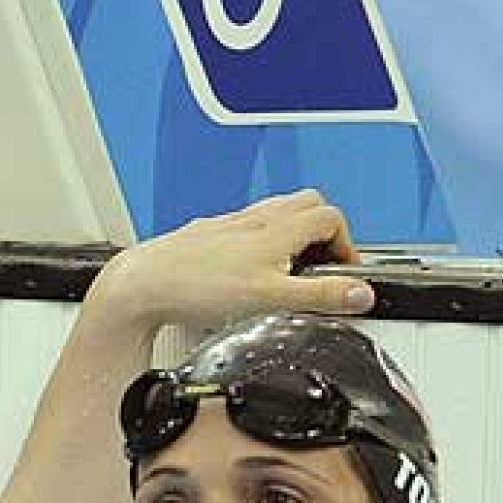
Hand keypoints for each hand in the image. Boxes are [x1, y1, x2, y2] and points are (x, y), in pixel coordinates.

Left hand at [86, 190, 370, 332]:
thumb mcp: (271, 298)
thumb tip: (360, 293)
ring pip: (273, 212)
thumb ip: (319, 295)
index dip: (347, 244)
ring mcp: (227, 224)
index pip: (331, 217)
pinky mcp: (204, 235)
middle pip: (306, 204)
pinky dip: (256, 240)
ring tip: (288, 266)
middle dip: (323, 230)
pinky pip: (241, 226)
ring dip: (290, 232)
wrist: (142, 284)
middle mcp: (253, 219)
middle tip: (323, 263)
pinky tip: (244, 267)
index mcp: (276, 229)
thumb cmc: (196, 287)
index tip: (345, 272)